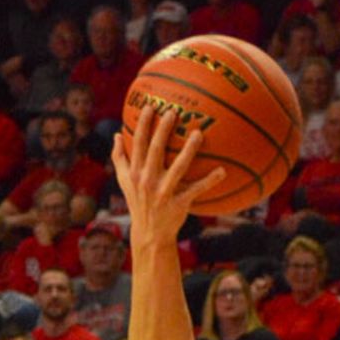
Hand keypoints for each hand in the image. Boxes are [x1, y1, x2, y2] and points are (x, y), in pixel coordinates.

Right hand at [112, 105, 226, 249]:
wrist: (149, 234)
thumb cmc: (137, 203)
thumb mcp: (124, 182)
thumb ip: (119, 158)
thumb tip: (116, 135)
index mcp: (134, 173)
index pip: (137, 143)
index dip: (142, 124)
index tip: (150, 106)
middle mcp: (147, 181)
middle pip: (155, 150)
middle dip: (163, 130)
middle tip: (173, 111)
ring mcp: (163, 193)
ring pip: (177, 168)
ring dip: (188, 150)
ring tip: (198, 133)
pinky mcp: (178, 204)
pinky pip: (196, 190)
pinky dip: (209, 181)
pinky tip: (223, 171)